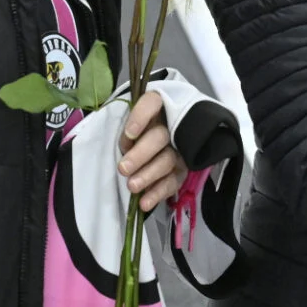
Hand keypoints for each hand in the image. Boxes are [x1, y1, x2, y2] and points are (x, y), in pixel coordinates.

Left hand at [118, 90, 187, 211]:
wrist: (164, 138)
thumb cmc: (141, 128)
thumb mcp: (132, 122)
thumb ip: (129, 130)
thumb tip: (127, 144)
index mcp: (158, 106)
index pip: (152, 103)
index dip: (141, 117)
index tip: (129, 134)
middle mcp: (173, 125)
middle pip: (159, 137)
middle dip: (140, 154)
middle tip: (123, 169)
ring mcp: (180, 148)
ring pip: (167, 160)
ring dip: (148, 175)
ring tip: (132, 186)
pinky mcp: (183, 169)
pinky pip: (173, 181)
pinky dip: (158, 193)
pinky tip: (145, 203)